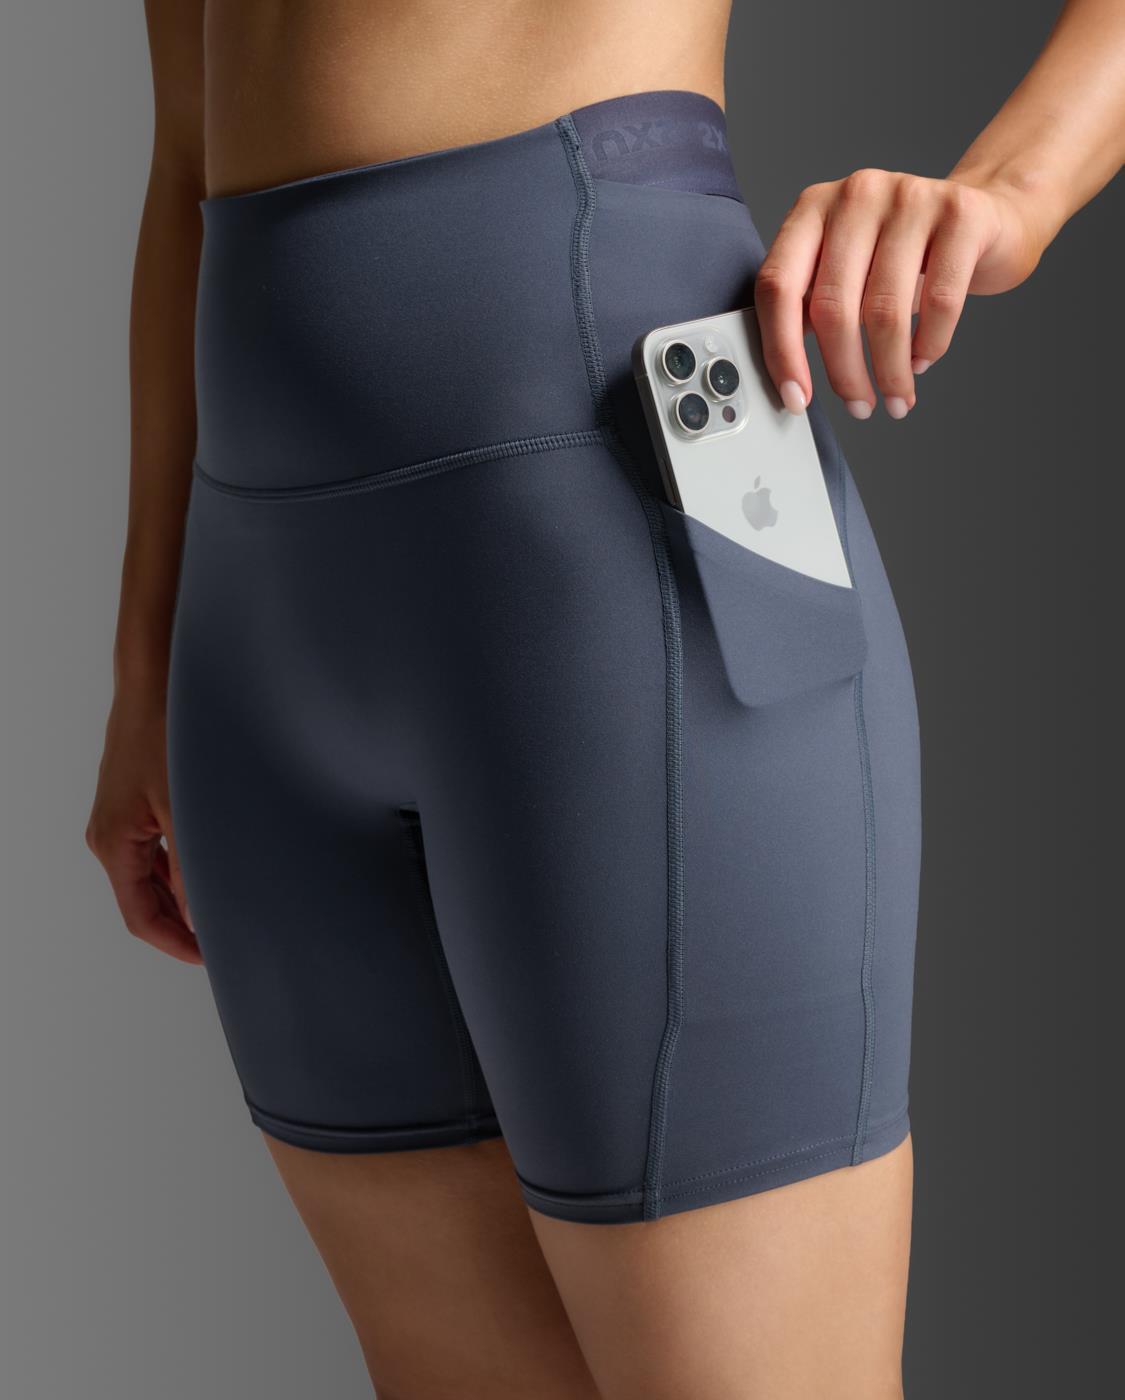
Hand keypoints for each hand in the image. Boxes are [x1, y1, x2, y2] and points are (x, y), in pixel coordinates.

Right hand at [85, 696, 200, 963]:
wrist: (154, 682)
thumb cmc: (164, 733)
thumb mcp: (182, 806)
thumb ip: (189, 864)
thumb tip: (199, 913)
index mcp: (113, 844)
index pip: (140, 917)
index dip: (177, 943)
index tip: (212, 956)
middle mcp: (110, 837)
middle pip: (144, 901)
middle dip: (182, 924)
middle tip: (228, 936)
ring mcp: (122, 820)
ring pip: (151, 878)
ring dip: (183, 896)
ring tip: (226, 907)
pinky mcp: (137, 803)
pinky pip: (156, 852)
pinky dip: (181, 869)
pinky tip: (213, 869)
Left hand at [754, 168, 1045, 418]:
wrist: (986, 217)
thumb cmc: (903, 256)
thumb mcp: (847, 271)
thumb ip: (812, 307)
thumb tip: (790, 380)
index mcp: (812, 209)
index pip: (778, 286)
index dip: (782, 351)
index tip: (797, 400)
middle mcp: (856, 194)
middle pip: (832, 306)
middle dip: (844, 372)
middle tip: (858, 406)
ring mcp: (910, 197)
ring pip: (884, 311)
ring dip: (889, 371)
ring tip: (896, 398)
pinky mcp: (961, 213)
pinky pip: (939, 301)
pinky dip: (929, 346)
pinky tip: (923, 362)